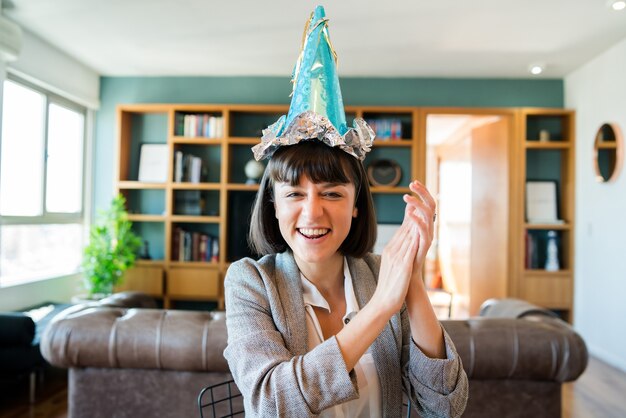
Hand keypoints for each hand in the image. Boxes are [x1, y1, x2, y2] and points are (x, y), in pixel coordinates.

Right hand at [371, 195, 423, 314]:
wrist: (382, 302)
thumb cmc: (389, 287)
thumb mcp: (392, 266)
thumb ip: (397, 255)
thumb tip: (402, 246)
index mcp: (390, 251)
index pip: (401, 231)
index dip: (409, 217)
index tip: (415, 205)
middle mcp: (392, 251)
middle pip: (405, 229)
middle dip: (413, 214)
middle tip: (419, 199)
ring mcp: (397, 257)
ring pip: (408, 236)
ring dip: (415, 221)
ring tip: (421, 208)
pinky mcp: (403, 265)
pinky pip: (410, 248)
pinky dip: (416, 237)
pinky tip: (423, 230)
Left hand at [403, 180, 435, 273]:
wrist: (408, 275)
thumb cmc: (408, 255)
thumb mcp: (408, 233)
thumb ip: (410, 219)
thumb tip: (409, 205)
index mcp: (424, 224)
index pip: (426, 203)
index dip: (422, 192)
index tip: (413, 181)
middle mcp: (429, 228)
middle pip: (431, 205)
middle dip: (423, 192)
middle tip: (412, 183)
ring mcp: (428, 236)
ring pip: (428, 215)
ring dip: (417, 204)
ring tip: (406, 197)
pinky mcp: (425, 245)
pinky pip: (423, 230)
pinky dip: (417, 220)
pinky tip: (409, 213)